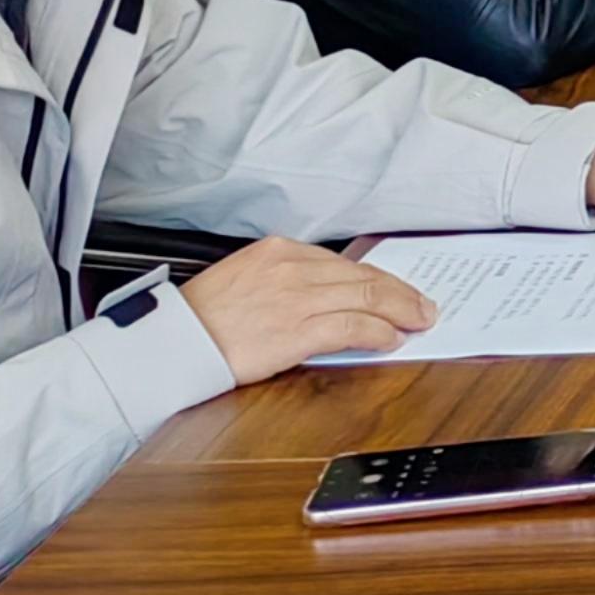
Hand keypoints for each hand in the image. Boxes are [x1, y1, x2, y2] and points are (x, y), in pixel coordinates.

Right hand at [177, 234, 437, 382]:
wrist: (171, 344)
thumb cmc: (200, 320)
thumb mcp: (243, 281)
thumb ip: (283, 281)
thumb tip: (324, 296)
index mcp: (278, 250)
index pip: (341, 262)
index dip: (375, 277)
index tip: (394, 288)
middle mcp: (291, 268)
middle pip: (362, 276)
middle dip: (399, 292)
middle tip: (423, 304)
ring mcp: (296, 298)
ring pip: (365, 297)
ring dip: (399, 310)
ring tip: (418, 320)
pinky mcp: (296, 330)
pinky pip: (352, 327)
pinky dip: (378, 332)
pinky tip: (390, 339)